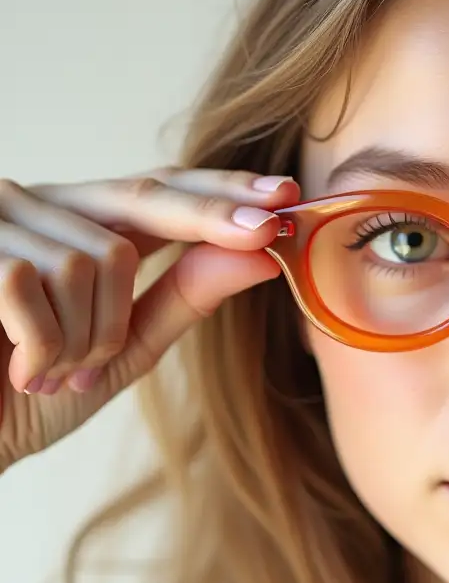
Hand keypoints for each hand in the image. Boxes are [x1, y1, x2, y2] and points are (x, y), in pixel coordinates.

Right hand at [0, 167, 299, 471]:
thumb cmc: (36, 393)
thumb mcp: (126, 346)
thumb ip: (187, 296)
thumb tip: (263, 254)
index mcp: (83, 224)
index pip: (163, 190)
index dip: (222, 191)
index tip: (286, 197)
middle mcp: (44, 206)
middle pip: (144, 196)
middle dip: (210, 218)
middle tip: (267, 230)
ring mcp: (0, 218)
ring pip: (98, 259)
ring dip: (91, 337)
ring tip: (56, 373)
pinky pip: (35, 282)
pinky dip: (45, 345)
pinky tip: (23, 373)